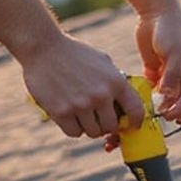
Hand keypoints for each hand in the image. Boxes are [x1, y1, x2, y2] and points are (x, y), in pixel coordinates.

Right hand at [21, 33, 144, 138]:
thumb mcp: (102, 61)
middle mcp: (101, 95)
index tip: (131, 125)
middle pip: (111, 127)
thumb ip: (115, 81)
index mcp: (115, 81)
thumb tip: (125, 102)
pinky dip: (73, 128)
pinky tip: (70, 116)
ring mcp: (81, 105)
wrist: (44, 48)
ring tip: (82, 115)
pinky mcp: (61, 112)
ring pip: (93, 132)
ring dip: (89, 127)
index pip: (136, 111)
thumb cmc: (74, 53)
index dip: (135, 122)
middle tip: (99, 120)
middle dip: (106, 125)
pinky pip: (74, 133)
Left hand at [136, 8, 180, 124]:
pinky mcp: (156, 70)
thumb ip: (171, 74)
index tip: (171, 116)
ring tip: (150, 111)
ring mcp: (170, 73)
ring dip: (161, 104)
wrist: (154, 13)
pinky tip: (143, 99)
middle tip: (159, 116)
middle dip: (172, 109)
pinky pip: (154, 88)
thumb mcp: (172, 52)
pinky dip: (150, 95)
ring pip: (167, 96)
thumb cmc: (170, 29)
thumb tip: (167, 96)